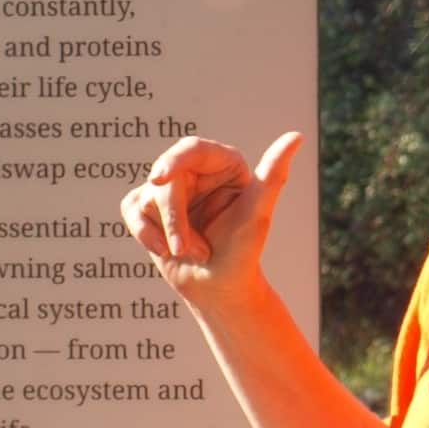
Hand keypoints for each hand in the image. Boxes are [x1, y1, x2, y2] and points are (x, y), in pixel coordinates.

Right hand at [118, 132, 302, 309]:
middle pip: (166, 176)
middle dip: (173, 217)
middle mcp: (196, 171)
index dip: (172, 160)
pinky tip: (166, 251)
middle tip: (183, 248)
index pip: (192, 149)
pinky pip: (131, 210)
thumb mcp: (258, 214)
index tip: (158, 180)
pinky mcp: (150, 208)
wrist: (220, 291)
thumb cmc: (243, 253)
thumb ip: (273, 174)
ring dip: (167, 232)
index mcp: (224, 164)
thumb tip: (297, 136)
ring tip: (192, 252)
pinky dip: (146, 235)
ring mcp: (171, 189)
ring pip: (147, 196)